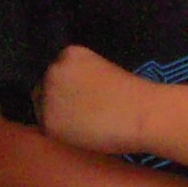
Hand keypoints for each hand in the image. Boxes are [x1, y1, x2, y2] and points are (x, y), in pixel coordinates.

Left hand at [36, 44, 150, 154]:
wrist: (145, 115)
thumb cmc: (136, 94)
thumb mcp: (104, 71)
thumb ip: (80, 76)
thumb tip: (68, 93)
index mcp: (70, 54)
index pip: (57, 70)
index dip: (70, 85)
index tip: (88, 94)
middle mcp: (53, 71)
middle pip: (44, 88)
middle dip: (59, 99)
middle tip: (85, 111)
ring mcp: (47, 96)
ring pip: (42, 108)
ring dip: (58, 116)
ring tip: (85, 123)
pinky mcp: (47, 122)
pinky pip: (48, 128)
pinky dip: (62, 133)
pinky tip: (83, 132)